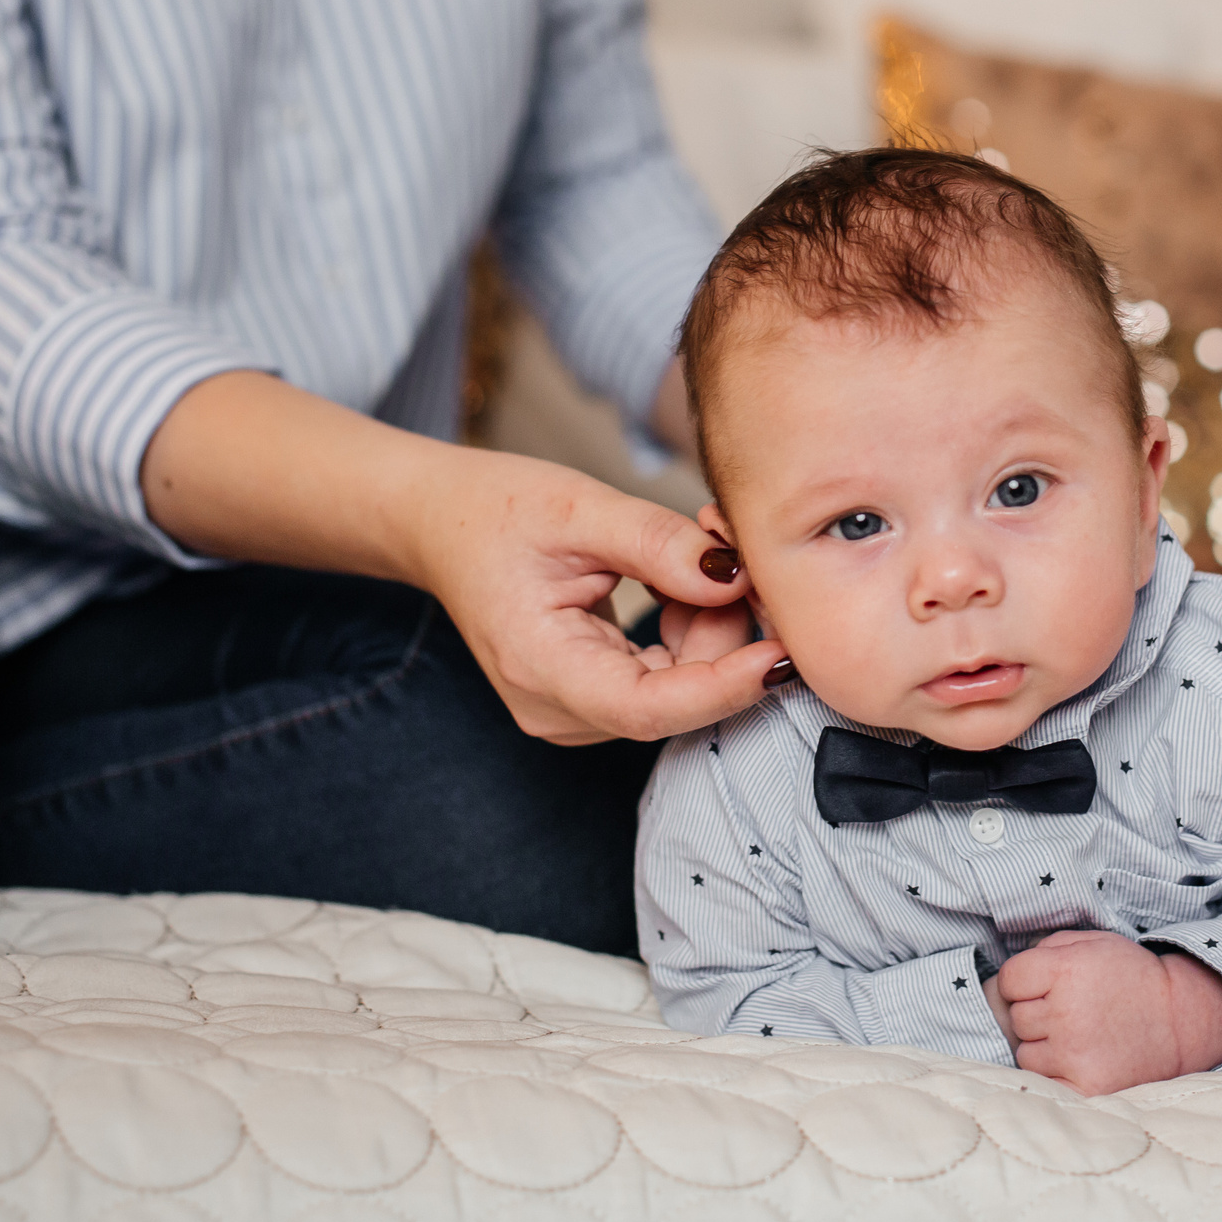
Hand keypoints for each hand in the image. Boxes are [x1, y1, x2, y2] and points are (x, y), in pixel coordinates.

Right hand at [140, 370, 782, 745]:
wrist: (439, 523)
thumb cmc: (495, 510)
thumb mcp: (577, 509)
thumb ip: (658, 545)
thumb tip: (734, 575)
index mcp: (541, 669)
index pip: (650, 709)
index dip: (724, 686)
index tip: (782, 650)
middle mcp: (557, 710)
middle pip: (676, 698)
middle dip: (723, 631)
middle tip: (728, 547)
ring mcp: (574, 712)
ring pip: (679, 690)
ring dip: (708, 627)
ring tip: (692, 551)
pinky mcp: (592, 698)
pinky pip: (666, 679)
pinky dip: (689, 632)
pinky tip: (678, 581)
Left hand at [994, 931, 1221, 1095]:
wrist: (1179, 1020)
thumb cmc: (1130, 977)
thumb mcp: (1091, 942)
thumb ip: (1045, 950)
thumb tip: (1007, 978)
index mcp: (1066, 970)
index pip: (1008, 980)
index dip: (1024, 982)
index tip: (1046, 986)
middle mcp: (1067, 1012)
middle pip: (1016, 1018)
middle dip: (1036, 1014)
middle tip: (1072, 1011)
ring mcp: (1075, 1054)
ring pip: (1026, 1053)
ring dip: (1044, 1047)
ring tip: (1079, 1037)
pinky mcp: (1087, 1087)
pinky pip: (1043, 1082)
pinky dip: (1055, 1075)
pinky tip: (1079, 1061)